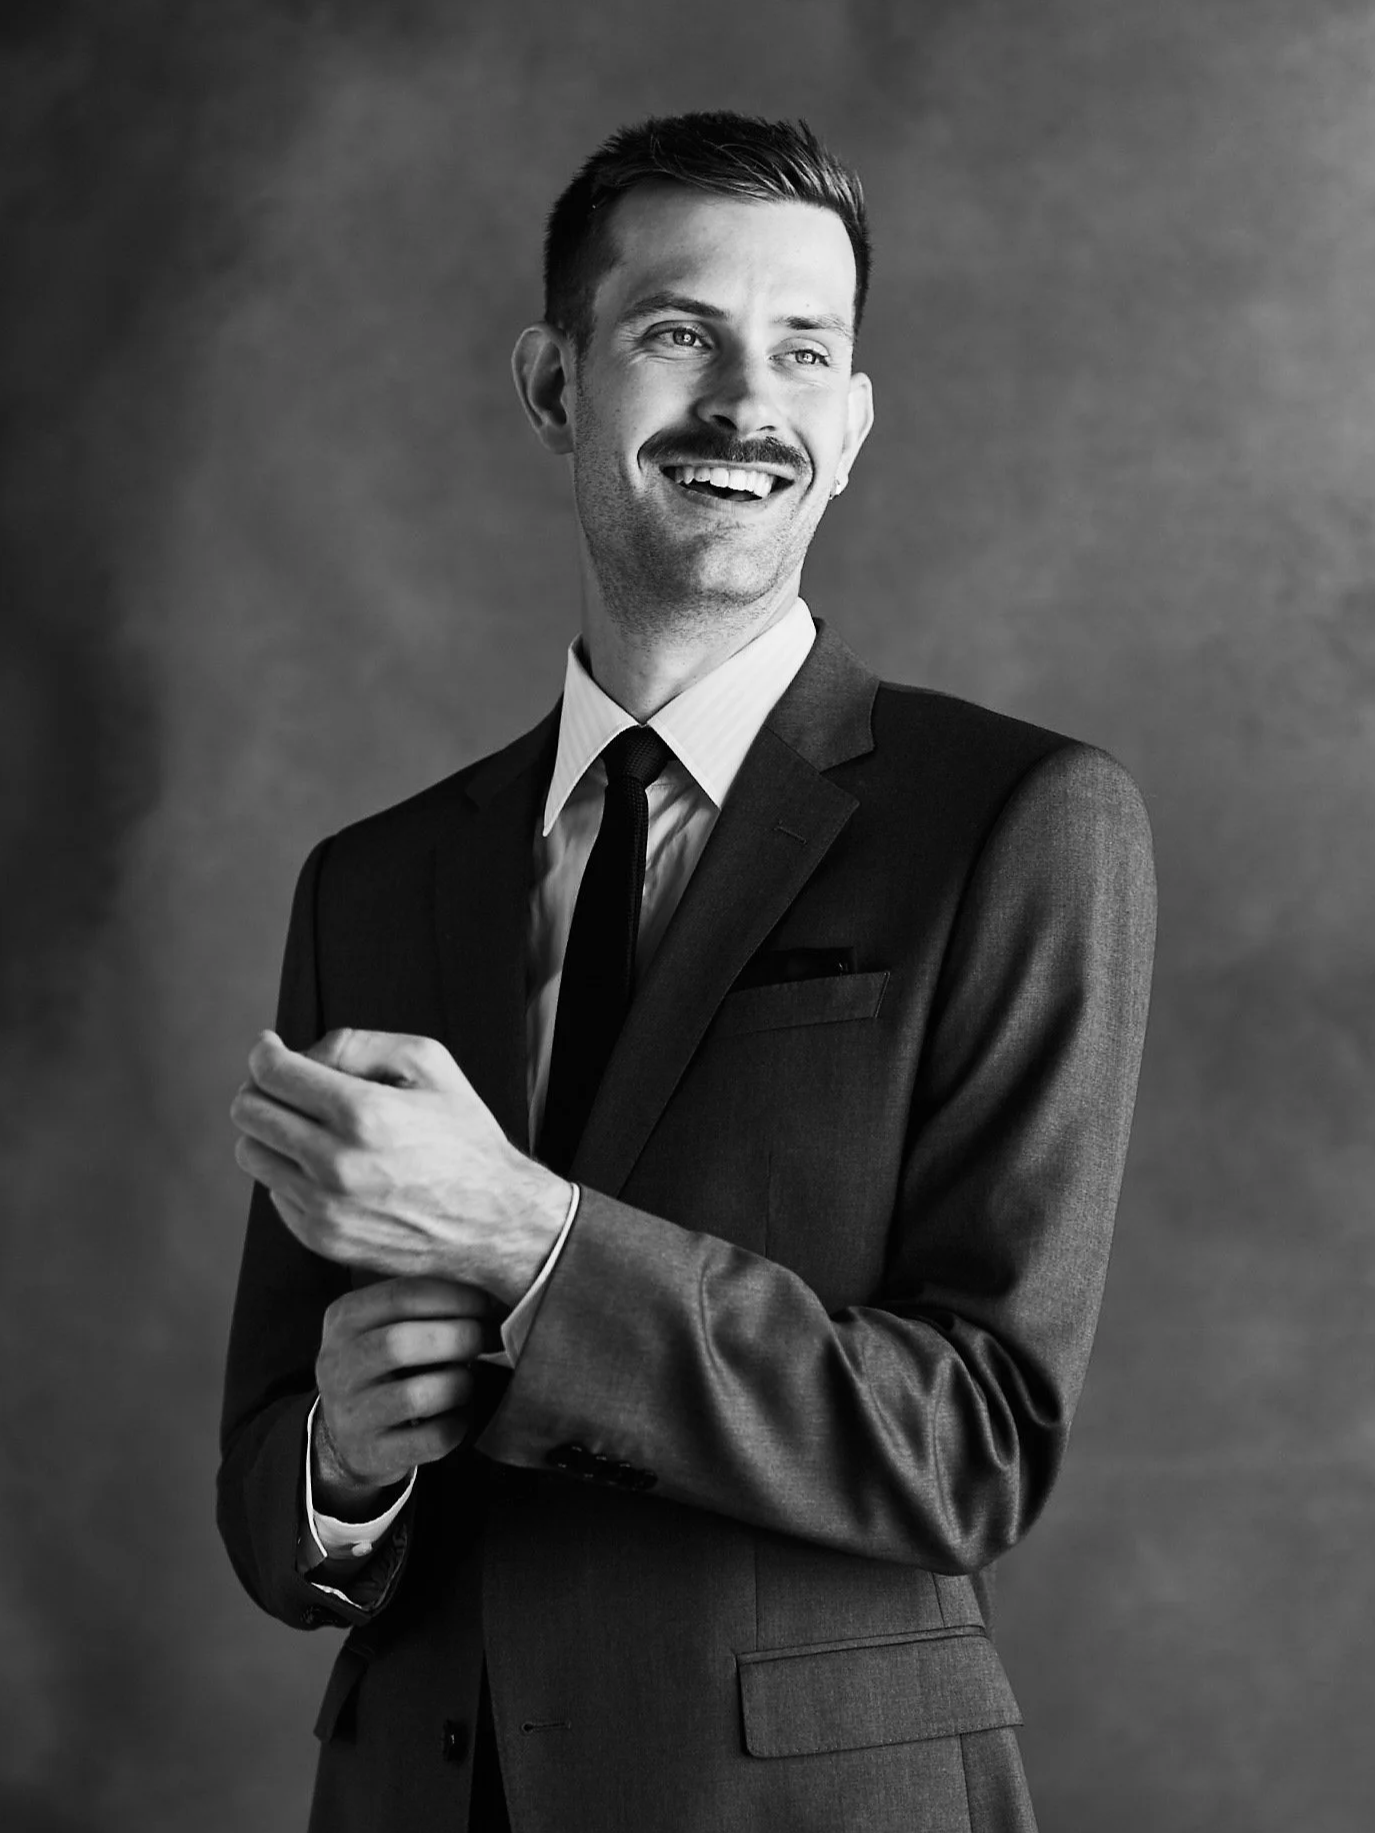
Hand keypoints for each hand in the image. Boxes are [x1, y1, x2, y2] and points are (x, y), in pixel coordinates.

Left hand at [230, 1028, 570, 1305]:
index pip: (272, 1072)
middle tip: (282, 1084)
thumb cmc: (463, 1134)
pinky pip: (273, 1192)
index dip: (263, 1053)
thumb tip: (301, 1055)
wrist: (493, 1219)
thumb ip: (359, 1043)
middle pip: (249, 1112)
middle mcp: (336, 1163)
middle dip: (259, 1087)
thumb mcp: (430, 1063)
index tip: (269, 1049)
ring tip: (303, 1125)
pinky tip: (325, 1164)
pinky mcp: (321, 1238)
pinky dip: (289, 1171)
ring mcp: (325, 1207)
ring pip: (251, 1153)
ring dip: (268, 1131)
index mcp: (363, 1112)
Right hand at [312, 1276, 490, 1514]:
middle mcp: (337, 1365)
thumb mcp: (381, 1325)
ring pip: (417, 1395)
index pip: (400, 1296)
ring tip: (466, 1378)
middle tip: (486, 1338)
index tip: (489, 1304)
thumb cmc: (382, 1365)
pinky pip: (432, 1438)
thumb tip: (490, 1300)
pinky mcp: (373, 1452)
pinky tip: (458, 1413)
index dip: (455, 1297)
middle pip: (401, 1343)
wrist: (344, 1436)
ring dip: (458, 1383)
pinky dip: (458, 1423)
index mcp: (344, 1319)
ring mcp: (352, 1413)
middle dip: (459, 1336)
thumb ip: (421, 1306)